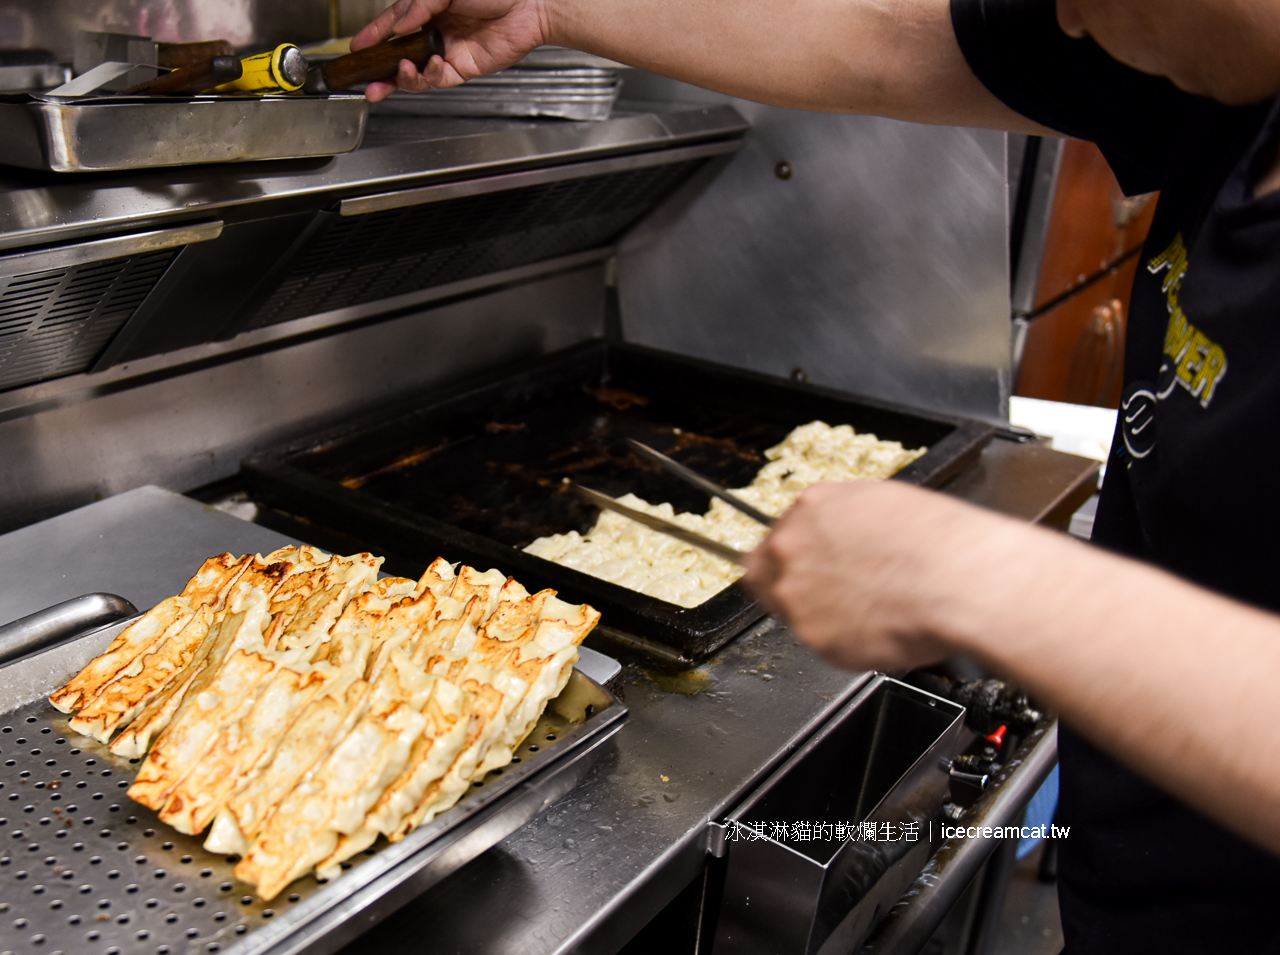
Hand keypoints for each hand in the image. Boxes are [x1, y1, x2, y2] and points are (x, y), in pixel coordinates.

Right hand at [352, 0, 549, 101]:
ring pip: (417, 74)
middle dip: (381, 71)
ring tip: (401, 69)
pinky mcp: (463, 68)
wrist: (529, 6)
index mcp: (427, 10)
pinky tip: (433, 65)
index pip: (392, 25)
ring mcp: (447, 52)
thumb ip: (420, 5)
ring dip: (404, 77)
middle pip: (399, 56)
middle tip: (367, 81)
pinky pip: (440, 79)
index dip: (373, 36)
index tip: (356, 47)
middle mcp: (434, 33)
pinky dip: (432, 75)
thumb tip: (399, 26)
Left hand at [743, 481, 1020, 671]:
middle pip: (766, 577)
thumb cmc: (938, 540)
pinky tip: (882, 631)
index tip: (805, 571)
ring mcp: (797, 596)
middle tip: (834, 599)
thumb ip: (840, 520)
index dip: (791, 560)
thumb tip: (837, 534)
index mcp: (809, 509)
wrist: (958, 579)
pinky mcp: (814, 638)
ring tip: (874, 613)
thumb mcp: (881, 501)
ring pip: (795, 615)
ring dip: (824, 618)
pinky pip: (824, 646)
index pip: (773, 540)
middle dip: (794, 589)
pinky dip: (847, 645)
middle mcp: (791, 550)